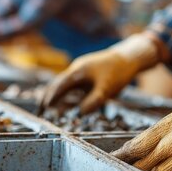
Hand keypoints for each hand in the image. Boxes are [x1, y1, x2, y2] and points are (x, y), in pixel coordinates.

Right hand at [40, 33, 161, 113]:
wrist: (129, 57)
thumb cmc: (118, 73)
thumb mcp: (107, 90)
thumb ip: (93, 102)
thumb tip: (80, 113)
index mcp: (78, 72)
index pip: (60, 86)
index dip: (51, 97)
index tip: (44, 108)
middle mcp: (76, 69)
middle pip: (58, 83)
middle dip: (49, 96)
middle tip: (42, 110)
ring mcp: (81, 69)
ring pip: (65, 82)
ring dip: (57, 94)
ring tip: (50, 106)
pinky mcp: (87, 71)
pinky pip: (73, 82)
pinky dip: (67, 92)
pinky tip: (67, 100)